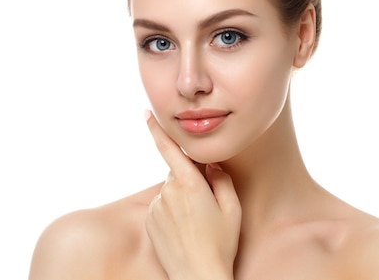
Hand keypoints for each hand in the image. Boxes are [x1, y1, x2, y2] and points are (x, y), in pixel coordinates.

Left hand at [144, 110, 240, 279]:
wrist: (197, 275)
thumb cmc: (220, 243)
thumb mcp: (232, 209)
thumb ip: (221, 179)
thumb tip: (210, 165)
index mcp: (190, 184)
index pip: (169, 149)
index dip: (157, 129)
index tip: (146, 113)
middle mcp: (168, 191)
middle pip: (177, 173)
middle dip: (189, 180)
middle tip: (205, 205)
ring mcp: (156, 206)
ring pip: (169, 191)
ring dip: (180, 198)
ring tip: (195, 224)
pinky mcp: (149, 220)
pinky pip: (161, 206)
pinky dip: (170, 212)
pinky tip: (183, 230)